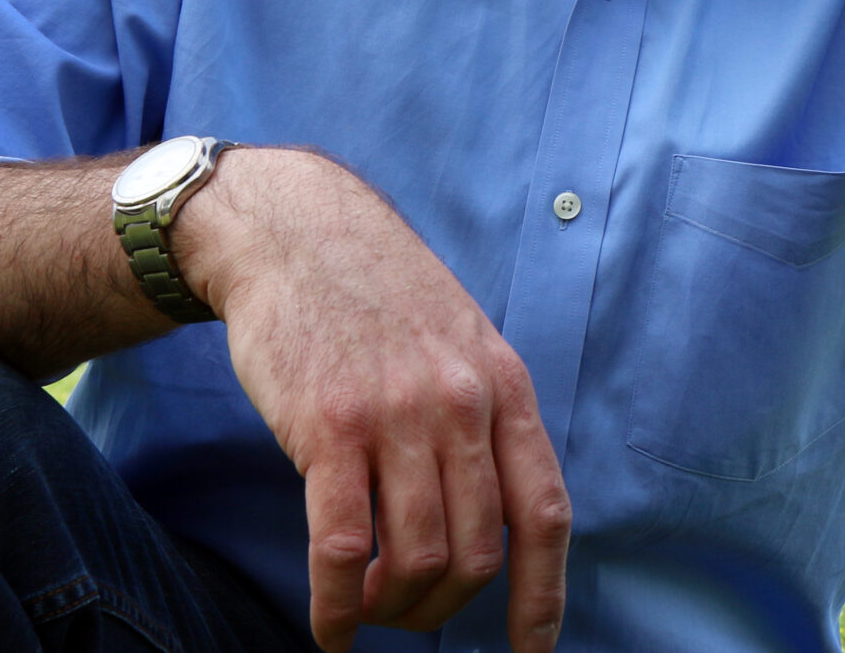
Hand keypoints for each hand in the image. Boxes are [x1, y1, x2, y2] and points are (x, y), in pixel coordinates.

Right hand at [178, 149, 570, 652]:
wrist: (299, 233)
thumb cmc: (380, 297)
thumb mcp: (462, 343)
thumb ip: (483, 419)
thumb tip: (496, 517)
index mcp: (505, 387)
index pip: (545, 512)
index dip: (544, 595)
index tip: (533, 651)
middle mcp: (462, 404)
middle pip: (480, 550)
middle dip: (446, 605)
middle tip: (411, 615)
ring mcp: (397, 416)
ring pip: (417, 557)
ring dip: (393, 609)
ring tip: (369, 613)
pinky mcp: (327, 429)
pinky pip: (343, 547)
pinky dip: (337, 606)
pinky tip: (330, 627)